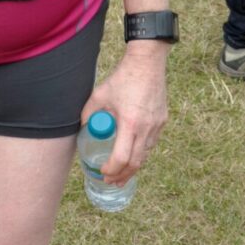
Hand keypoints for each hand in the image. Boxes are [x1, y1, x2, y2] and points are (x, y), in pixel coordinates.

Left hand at [80, 43, 167, 185]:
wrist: (147, 62)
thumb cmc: (123, 77)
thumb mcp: (100, 94)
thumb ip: (89, 113)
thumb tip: (82, 128)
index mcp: (130, 123)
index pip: (122, 158)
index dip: (112, 170)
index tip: (101, 172)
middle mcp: (146, 128)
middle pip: (136, 164)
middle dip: (122, 176)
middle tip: (110, 181)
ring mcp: (157, 126)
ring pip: (145, 155)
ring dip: (132, 167)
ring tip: (120, 173)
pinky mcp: (162, 121)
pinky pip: (151, 143)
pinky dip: (141, 152)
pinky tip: (132, 152)